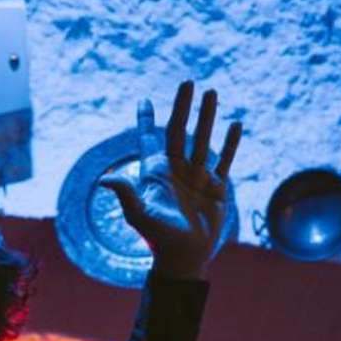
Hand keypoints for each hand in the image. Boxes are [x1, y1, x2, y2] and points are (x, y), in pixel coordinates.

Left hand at [98, 80, 242, 279]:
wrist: (185, 258)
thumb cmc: (160, 239)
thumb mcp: (140, 216)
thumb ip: (126, 196)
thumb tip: (105, 179)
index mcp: (155, 173)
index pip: (149, 139)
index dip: (146, 120)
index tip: (144, 100)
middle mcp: (176, 170)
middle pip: (180, 131)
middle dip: (183, 106)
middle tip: (188, 82)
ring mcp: (197, 177)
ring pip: (203, 139)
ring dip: (207, 117)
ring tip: (212, 93)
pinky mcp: (216, 187)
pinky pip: (224, 160)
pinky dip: (231, 144)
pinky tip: (235, 125)